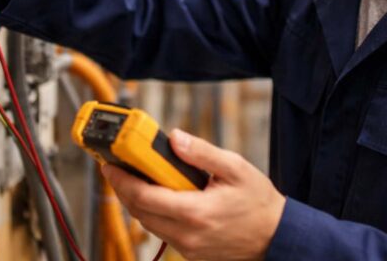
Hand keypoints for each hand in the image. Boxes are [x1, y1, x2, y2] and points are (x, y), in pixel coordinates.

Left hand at [103, 129, 285, 260]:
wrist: (276, 236)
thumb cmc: (258, 202)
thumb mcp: (235, 168)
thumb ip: (201, 153)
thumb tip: (174, 138)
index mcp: (195, 212)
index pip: (144, 197)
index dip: (121, 180)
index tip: (110, 164)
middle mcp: (187, 234)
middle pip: (139, 212)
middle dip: (123, 188)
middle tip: (117, 167)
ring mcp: (188, 247)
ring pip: (147, 224)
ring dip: (136, 201)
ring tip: (135, 177)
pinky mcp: (190, 252)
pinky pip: (162, 232)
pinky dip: (153, 213)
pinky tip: (157, 195)